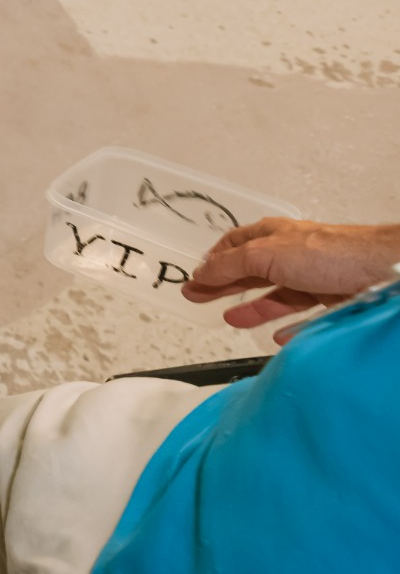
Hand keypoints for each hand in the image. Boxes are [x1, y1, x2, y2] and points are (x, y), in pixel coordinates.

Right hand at [181, 217, 399, 340]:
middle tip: (197, 298)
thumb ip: (228, 265)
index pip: (233, 245)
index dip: (213, 261)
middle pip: (250, 271)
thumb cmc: (325, 252)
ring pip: (276, 296)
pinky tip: (278, 337)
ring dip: (253, 308)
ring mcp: (312, 278)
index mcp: (271, 236)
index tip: (195, 278)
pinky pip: (305, 317)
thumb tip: (200, 273)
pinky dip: (289, 328)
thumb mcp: (263, 254)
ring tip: (232, 320)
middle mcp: (290, 255)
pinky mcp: (332, 300)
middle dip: (223, 285)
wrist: (378, 271)